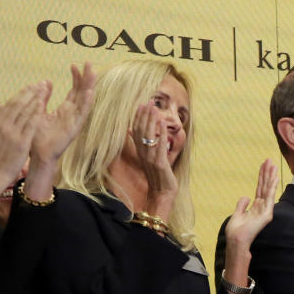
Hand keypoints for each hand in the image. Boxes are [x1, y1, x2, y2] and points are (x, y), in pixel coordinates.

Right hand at [0, 82, 47, 204]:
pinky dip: (36, 113)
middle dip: (29, 92)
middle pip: (18, 104)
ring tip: (43, 89)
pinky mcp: (21, 142)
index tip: (30, 86)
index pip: (10, 105)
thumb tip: (0, 107)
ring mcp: (12, 134)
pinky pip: (30, 124)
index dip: (21, 94)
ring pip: (24, 112)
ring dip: (35, 99)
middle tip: (40, 83)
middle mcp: (2, 126)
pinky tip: (43, 105)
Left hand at [31, 63, 95, 165]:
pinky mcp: (75, 128)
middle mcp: (73, 113)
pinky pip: (83, 114)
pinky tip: (90, 92)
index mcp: (65, 110)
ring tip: (93, 73)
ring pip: (85, 100)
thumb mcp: (38, 111)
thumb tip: (46, 82)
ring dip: (90, 86)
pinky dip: (87, 103)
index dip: (75, 78)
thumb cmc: (38, 136)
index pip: (74, 90)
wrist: (37, 154)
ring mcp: (75, 120)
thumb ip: (43, 97)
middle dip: (86, 78)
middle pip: (83, 92)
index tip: (74, 65)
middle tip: (88, 63)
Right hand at [133, 99, 177, 214]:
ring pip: (149, 136)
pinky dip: (161, 134)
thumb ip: (139, 144)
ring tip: (154, 108)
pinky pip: (160, 145)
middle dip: (145, 115)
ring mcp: (150, 158)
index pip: (136, 131)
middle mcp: (143, 153)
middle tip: (148, 101)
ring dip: (152, 121)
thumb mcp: (146, 157)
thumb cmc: (156, 174)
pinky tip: (163, 124)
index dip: (138, 117)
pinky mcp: (160, 162)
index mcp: (140, 151)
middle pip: (141, 130)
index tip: (141, 105)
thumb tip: (130, 130)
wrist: (161, 192)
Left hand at [223, 158, 278, 293]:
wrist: (236, 241)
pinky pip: (270, 197)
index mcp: (255, 206)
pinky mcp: (267, 214)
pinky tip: (274, 177)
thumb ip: (242, 204)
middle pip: (265, 186)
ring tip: (273, 164)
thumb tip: (245, 196)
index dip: (261, 176)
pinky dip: (272, 187)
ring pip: (268, 189)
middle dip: (267, 173)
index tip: (264, 165)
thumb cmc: (236, 231)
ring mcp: (265, 210)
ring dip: (271, 176)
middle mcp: (262, 206)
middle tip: (269, 160)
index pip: (260, 188)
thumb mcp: (237, 214)